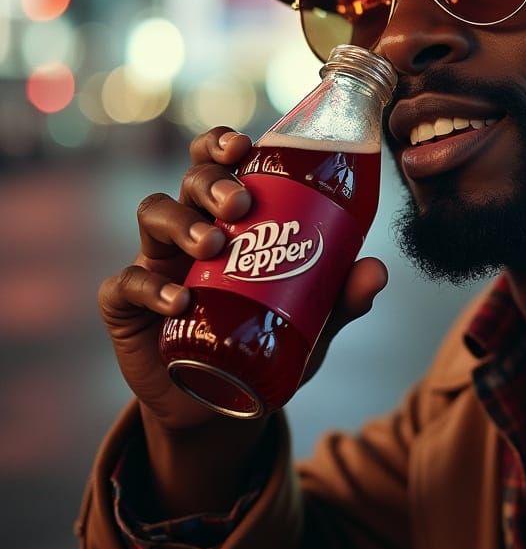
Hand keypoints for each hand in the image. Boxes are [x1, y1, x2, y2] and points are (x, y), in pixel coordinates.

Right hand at [98, 126, 388, 431]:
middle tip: (239, 203)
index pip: (219, 164)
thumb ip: (342, 297)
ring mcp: (153, 264)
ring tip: (213, 244)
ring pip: (153, 215)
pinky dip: (151, 288)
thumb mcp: (311, 322)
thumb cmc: (265, 342)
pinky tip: (181, 300)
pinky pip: (125, 285)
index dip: (222, 143)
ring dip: (183, 222)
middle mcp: (189, 230)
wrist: (223, 405)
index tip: (244, 145)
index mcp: (229, 218)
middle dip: (213, 182)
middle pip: (190, 181)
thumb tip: (377, 271)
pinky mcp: (126, 308)